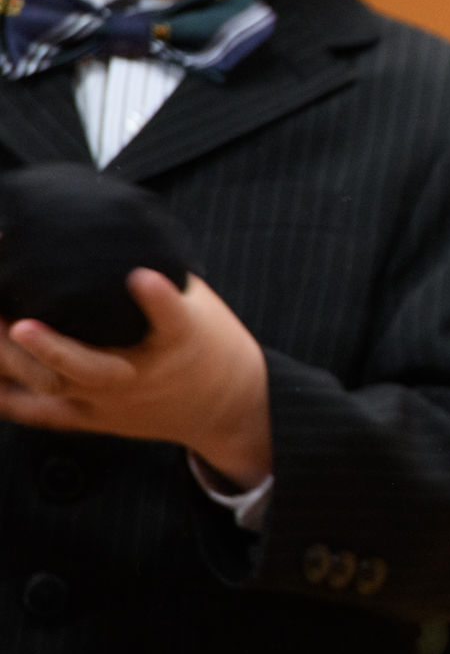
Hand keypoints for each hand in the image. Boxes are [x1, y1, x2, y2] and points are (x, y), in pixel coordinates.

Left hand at [0, 270, 271, 488]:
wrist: (224, 404)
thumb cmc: (206, 345)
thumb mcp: (199, 306)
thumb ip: (159, 282)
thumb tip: (109, 236)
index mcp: (179, 345)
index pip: (174, 323)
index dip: (159, 301)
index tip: (143, 277)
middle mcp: (139, 377)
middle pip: (91, 369)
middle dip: (52, 348)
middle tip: (20, 321)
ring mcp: (110, 402)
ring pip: (54, 386)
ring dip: (13, 360)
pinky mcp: (91, 417)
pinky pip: (39, 411)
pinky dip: (4, 394)